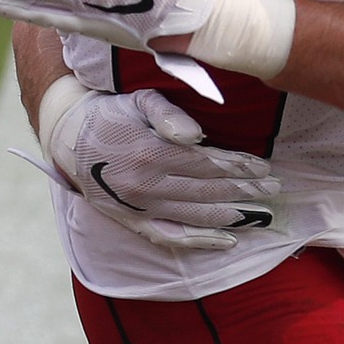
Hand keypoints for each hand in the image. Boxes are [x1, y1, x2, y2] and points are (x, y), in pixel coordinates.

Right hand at [40, 80, 282, 250]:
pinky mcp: (131, 222)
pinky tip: (226, 241)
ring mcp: (139, 208)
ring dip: (233, 216)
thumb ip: (169, 116)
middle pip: (207, 191)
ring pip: (195, 216)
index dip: (239, 166)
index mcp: (149, 153)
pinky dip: (200, 242)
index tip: (264, 167)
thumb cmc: (112, 114)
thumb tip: (197, 136)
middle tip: (274, 189)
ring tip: (262, 214)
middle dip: (245, 191)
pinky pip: (170, 238)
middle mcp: (145, 186)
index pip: (207, 164)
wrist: (69, 138)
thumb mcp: (139, 101)